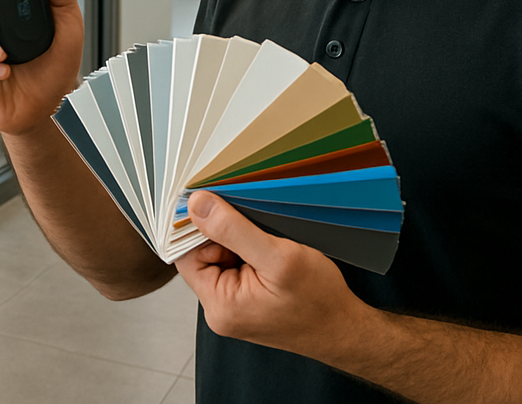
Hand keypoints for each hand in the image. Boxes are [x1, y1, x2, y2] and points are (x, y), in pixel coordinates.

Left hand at [175, 191, 370, 362]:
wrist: (349, 330)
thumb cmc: (321, 302)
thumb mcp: (278, 257)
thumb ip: (234, 230)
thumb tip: (197, 205)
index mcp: (219, 305)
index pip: (184, 253)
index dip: (196, 226)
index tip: (211, 201)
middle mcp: (220, 309)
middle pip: (200, 252)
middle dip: (221, 232)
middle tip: (249, 221)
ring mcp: (234, 305)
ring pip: (219, 255)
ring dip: (236, 239)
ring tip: (264, 238)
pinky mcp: (247, 299)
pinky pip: (235, 263)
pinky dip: (247, 249)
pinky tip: (268, 247)